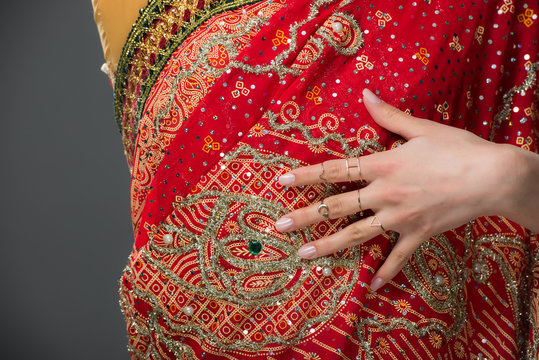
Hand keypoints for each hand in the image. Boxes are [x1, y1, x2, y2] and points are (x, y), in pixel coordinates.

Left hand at [274, 88, 519, 291]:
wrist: (494, 177)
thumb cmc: (458, 149)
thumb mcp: (421, 128)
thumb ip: (389, 116)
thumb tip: (365, 94)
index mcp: (383, 166)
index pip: (336, 170)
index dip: (307, 175)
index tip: (282, 181)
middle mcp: (384, 194)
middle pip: (337, 207)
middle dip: (305, 215)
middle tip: (279, 226)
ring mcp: (399, 218)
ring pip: (356, 235)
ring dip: (328, 245)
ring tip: (303, 254)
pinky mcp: (418, 235)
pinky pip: (397, 257)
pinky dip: (385, 273)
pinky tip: (370, 288)